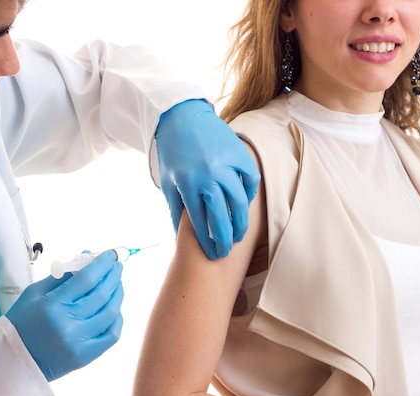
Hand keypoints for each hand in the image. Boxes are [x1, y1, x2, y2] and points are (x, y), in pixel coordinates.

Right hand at [5, 251, 123, 380]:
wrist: (13, 359)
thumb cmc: (22, 322)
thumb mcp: (35, 293)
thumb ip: (63, 275)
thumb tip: (89, 257)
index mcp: (52, 305)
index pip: (87, 279)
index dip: (102, 264)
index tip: (110, 255)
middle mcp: (67, 324)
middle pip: (101, 294)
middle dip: (113, 276)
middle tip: (116, 266)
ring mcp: (78, 342)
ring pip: (110, 313)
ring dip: (118, 294)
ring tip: (117, 284)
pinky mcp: (85, 356)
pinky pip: (111, 334)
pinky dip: (117, 318)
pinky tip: (115, 307)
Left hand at [155, 99, 259, 258]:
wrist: (182, 117)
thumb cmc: (172, 154)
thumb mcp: (168, 182)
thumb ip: (176, 210)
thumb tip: (179, 238)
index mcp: (188, 184)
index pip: (200, 222)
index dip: (208, 241)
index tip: (213, 254)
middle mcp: (208, 175)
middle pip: (222, 216)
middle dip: (225, 239)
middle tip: (227, 251)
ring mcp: (226, 163)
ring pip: (240, 202)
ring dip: (241, 222)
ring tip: (239, 234)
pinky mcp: (239, 153)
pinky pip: (251, 180)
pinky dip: (250, 193)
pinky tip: (244, 204)